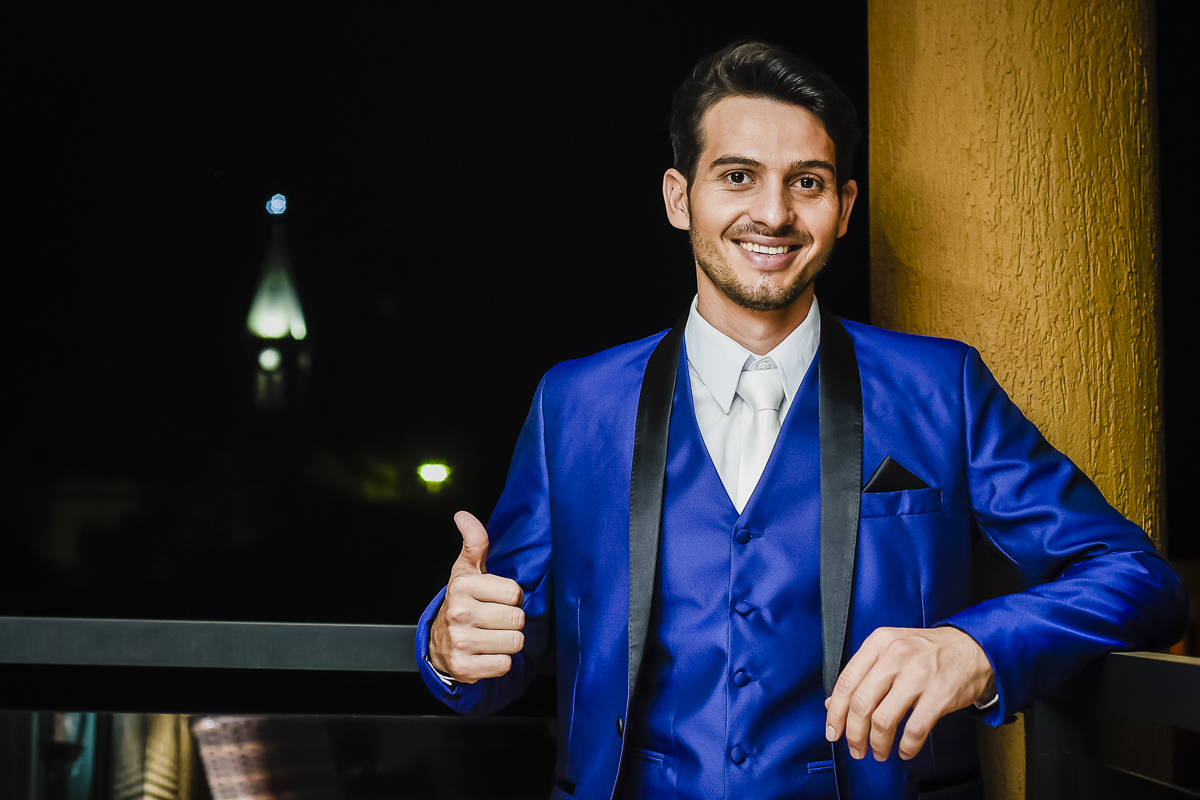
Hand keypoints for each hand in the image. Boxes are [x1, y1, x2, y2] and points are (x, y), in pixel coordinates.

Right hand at [427, 511, 525, 683]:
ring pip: (515, 643)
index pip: (515, 592)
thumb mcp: (467, 571)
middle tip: (495, 620)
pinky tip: (486, 654)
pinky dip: (500, 662)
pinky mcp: (466, 668)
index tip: (496, 599)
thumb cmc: (463, 603)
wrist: (439, 644)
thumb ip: (474, 543)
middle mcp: (459, 613)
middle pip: (518, 619)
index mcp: (463, 586)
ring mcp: (461, 642)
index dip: (512, 597)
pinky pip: (505, 665)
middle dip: (512, 621)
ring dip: (508, 642)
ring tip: (491, 636)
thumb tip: (462, 515)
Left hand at [824, 626, 993, 760]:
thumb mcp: (891, 649)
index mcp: (879, 643)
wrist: (972, 647)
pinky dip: (906, 746)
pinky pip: (914, 730)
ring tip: (879, 751)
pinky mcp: (939, 694)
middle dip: (854, 733)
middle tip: (856, 748)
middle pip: (861, 703)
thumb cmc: (928, 651)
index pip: (845, 682)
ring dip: (878, 743)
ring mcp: (918, 675)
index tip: (833, 731)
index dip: (835, 713)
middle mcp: (896, 656)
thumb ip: (863, 673)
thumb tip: (835, 703)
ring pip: (883, 720)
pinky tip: (904, 750)